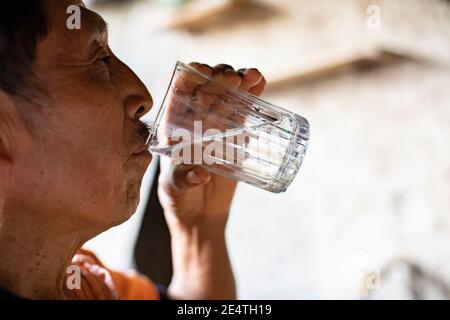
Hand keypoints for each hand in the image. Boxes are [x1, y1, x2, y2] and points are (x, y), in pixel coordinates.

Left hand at [157, 62, 265, 230]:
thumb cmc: (180, 199)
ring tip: (252, 77)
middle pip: (207, 89)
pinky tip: (260, 81)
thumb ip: (183, 181)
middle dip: (220, 78)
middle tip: (234, 79)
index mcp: (173, 126)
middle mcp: (194, 121)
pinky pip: (245, 111)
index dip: (191, 78)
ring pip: (228, 95)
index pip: (179, 93)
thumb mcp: (176, 189)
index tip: (204, 73)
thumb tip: (200, 175)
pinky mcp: (235, 134)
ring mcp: (217, 125)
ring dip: (240, 81)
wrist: (201, 213)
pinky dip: (253, 95)